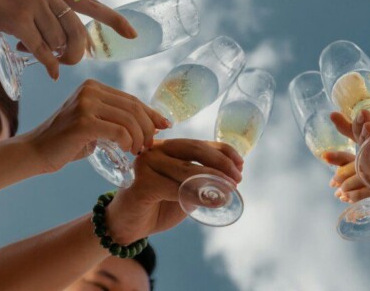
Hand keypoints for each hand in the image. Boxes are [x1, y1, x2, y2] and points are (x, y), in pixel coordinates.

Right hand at [0, 0, 134, 78]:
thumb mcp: (30, 2)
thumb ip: (52, 18)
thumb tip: (70, 47)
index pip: (93, 6)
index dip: (115, 21)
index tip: (134, 34)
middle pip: (78, 33)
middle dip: (76, 53)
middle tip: (64, 61)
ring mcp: (34, 5)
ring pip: (59, 43)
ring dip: (54, 57)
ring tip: (39, 54)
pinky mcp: (18, 19)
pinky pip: (42, 49)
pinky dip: (48, 64)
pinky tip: (50, 71)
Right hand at [25, 80, 169, 172]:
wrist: (35, 152)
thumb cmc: (68, 141)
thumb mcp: (95, 124)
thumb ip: (117, 119)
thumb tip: (153, 124)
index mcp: (94, 87)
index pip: (131, 99)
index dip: (151, 113)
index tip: (165, 125)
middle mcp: (90, 90)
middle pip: (133, 108)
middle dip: (148, 128)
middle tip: (150, 145)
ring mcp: (85, 104)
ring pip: (129, 119)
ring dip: (140, 137)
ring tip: (138, 150)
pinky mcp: (83, 122)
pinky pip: (118, 131)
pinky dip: (128, 142)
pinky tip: (127, 150)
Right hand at [106, 139, 243, 242]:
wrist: (127, 225)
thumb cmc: (158, 205)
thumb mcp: (185, 189)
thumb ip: (203, 181)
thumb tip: (233, 177)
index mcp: (168, 147)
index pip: (200, 143)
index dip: (223, 151)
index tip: (241, 164)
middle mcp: (156, 150)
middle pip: (194, 150)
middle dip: (221, 163)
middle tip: (238, 178)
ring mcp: (146, 164)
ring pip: (187, 170)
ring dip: (213, 180)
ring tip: (230, 190)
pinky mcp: (141, 183)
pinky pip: (175, 188)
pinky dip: (197, 195)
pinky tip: (213, 202)